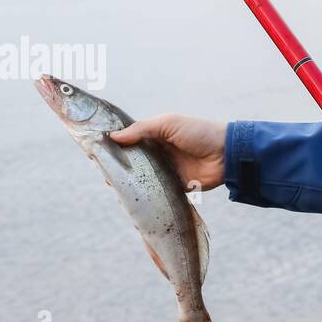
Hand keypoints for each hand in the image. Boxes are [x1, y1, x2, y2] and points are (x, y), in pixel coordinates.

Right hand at [110, 114, 227, 191]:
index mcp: (155, 136)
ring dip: (127, 181)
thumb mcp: (168, 124)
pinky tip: (129, 197)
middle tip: (103, 171)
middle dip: (116, 166)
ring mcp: (165, 171)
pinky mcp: (174, 187)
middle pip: (131, 161)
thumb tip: (113, 136)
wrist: (227, 154)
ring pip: (141, 178)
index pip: (128, 141)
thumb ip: (141, 129)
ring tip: (111, 183)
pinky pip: (155, 192)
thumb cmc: (199, 132)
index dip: (113, 146)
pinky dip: (144, 194)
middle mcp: (158, 154)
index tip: (95, 150)